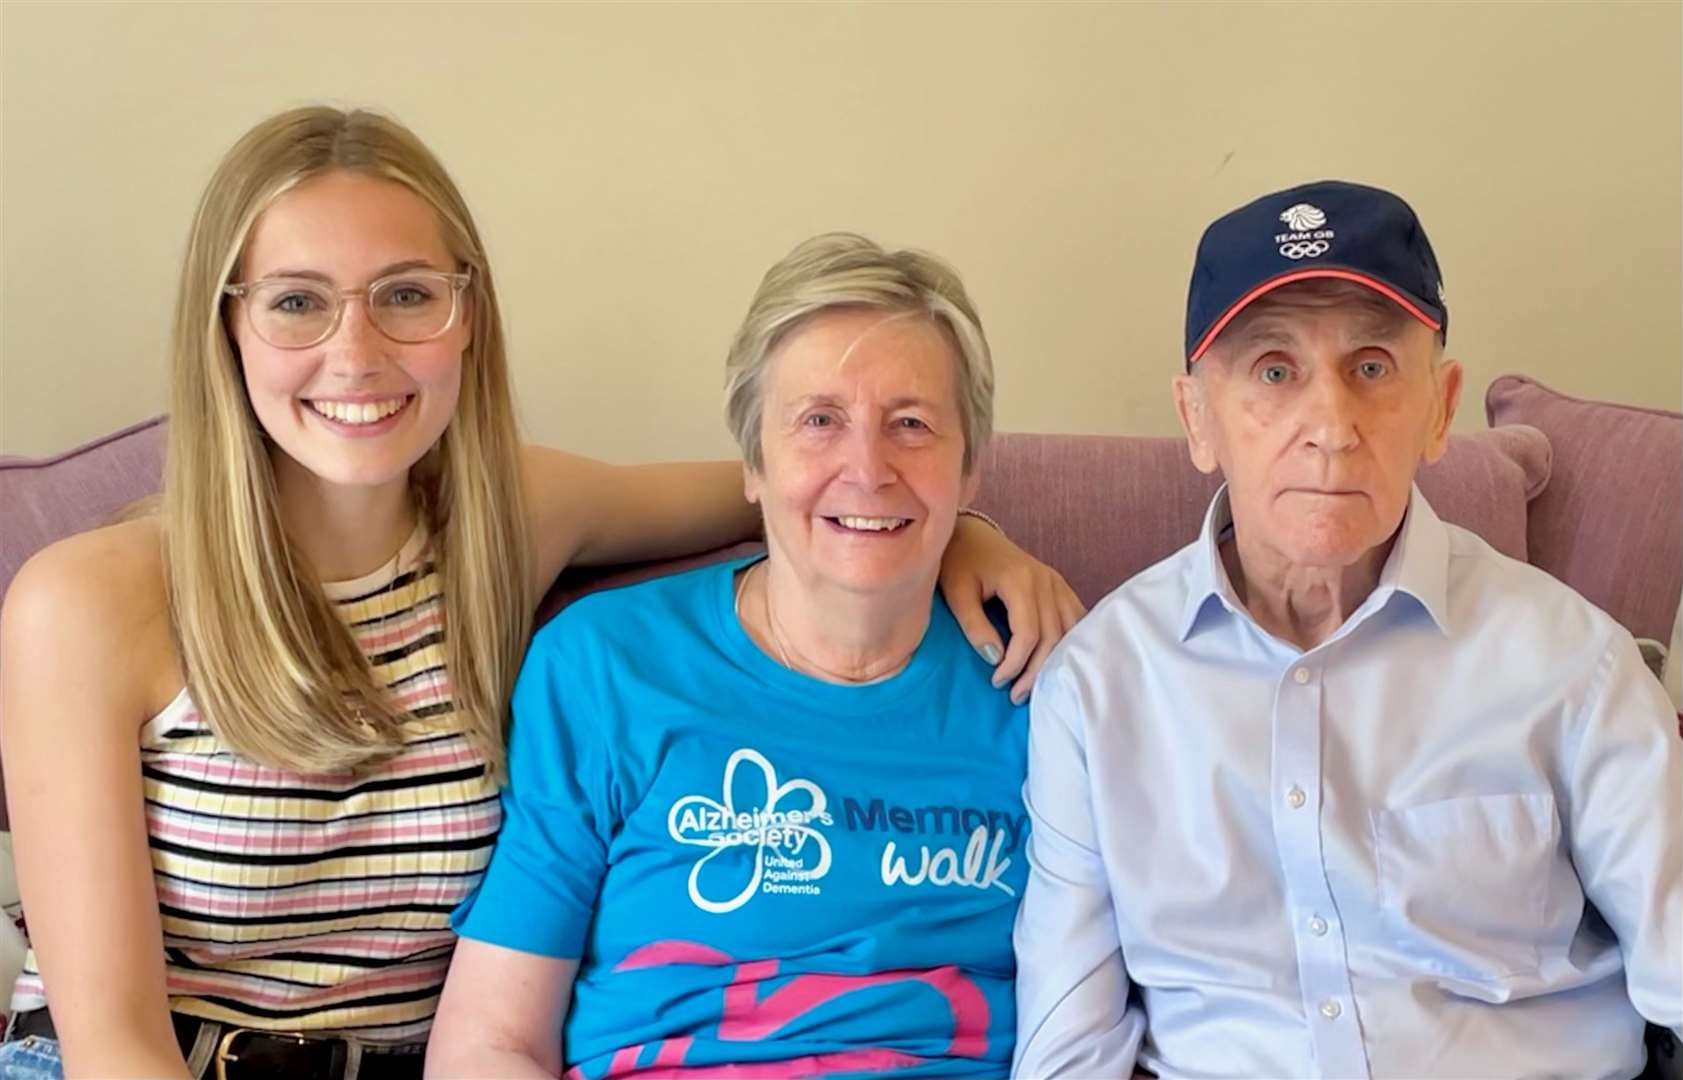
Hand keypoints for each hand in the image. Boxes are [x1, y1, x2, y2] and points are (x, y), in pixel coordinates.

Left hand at [939, 515, 1085, 703]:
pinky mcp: (1060, 587)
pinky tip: (1057, 663)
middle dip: (1036, 671)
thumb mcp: (957, 593)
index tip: (997, 682)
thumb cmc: (960, 563)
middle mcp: (1046, 581)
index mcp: (1020, 581)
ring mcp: (1057, 583)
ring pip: (1071, 631)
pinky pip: (1076, 619)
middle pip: (1054, 637)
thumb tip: (995, 659)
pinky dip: (1070, 644)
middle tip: (1016, 696)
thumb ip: (974, 625)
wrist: (972, 535)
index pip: (1028, 634)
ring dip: (1056, 662)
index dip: (1015, 664)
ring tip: (1036, 686)